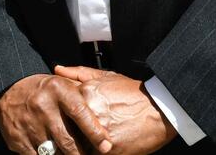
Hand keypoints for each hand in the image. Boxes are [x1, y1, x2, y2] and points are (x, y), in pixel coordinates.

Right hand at [0, 73, 112, 154]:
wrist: (9, 88)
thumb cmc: (45, 89)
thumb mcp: (63, 83)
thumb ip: (82, 97)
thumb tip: (103, 120)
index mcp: (58, 89)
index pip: (80, 112)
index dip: (94, 131)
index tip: (106, 145)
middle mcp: (43, 106)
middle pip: (68, 140)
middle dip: (81, 153)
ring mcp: (29, 124)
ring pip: (54, 152)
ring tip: (73, 154)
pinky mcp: (18, 139)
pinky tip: (54, 153)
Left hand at [54, 65, 176, 154]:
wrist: (161, 111)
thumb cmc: (135, 94)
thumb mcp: (108, 76)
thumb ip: (80, 73)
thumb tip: (57, 69)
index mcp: (85, 93)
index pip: (58, 107)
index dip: (56, 116)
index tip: (54, 120)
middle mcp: (88, 112)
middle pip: (63, 129)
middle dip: (62, 135)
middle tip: (61, 140)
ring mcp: (97, 132)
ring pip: (74, 146)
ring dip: (74, 148)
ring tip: (77, 147)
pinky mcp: (107, 149)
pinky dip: (88, 154)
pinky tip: (93, 151)